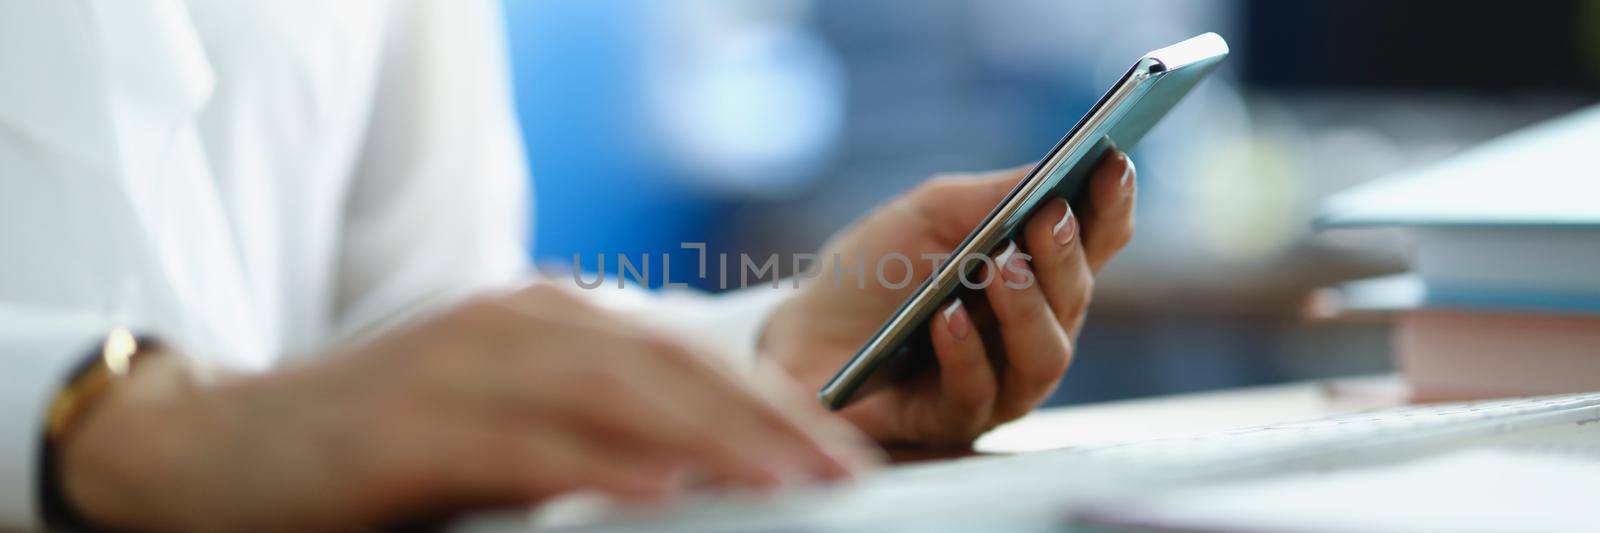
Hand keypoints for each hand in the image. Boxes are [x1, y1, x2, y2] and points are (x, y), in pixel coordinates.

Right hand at [60, 284, 874, 530]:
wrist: (216, 448)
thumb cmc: (379, 446)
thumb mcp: (503, 424)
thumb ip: (592, 432)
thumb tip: (699, 477)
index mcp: (546, 319)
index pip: (685, 354)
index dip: (768, 399)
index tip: (837, 447)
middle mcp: (514, 324)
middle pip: (669, 367)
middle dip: (766, 419)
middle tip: (843, 469)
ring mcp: (458, 367)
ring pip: (614, 397)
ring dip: (710, 440)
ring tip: (787, 478)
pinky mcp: (407, 426)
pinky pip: (521, 446)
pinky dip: (596, 467)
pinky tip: (656, 491)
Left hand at [764, 151, 1136, 445]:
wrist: (800, 334)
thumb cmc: (872, 272)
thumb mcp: (928, 215)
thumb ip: (992, 196)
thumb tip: (1056, 168)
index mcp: (1036, 272)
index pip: (1094, 241)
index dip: (1110, 205)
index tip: (1114, 162)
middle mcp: (1032, 330)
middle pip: (1075, 297)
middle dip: (1066, 254)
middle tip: (1050, 215)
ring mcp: (1001, 382)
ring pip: (1043, 355)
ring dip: (1027, 307)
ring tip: (1003, 266)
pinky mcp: (953, 420)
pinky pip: (975, 392)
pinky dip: (964, 352)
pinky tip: (946, 317)